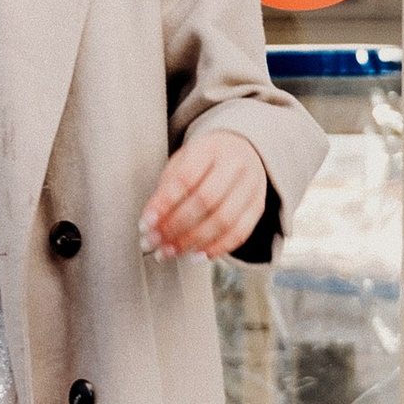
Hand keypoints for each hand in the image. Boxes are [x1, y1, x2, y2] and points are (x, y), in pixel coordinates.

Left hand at [140, 124, 267, 262]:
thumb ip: (166, 189)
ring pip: (224, 220)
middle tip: (154, 243)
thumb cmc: (203, 161)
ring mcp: (252, 185)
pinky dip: (216, 248)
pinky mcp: (258, 206)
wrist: (241, 150)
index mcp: (210, 148)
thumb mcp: (181, 163)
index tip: (145, 224)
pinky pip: (240, 233)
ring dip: (193, 242)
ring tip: (169, 253)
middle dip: (175, 227)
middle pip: (206, 200)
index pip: (185, 178)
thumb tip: (150, 225)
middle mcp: (235, 164)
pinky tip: (196, 256)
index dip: (164, 204)